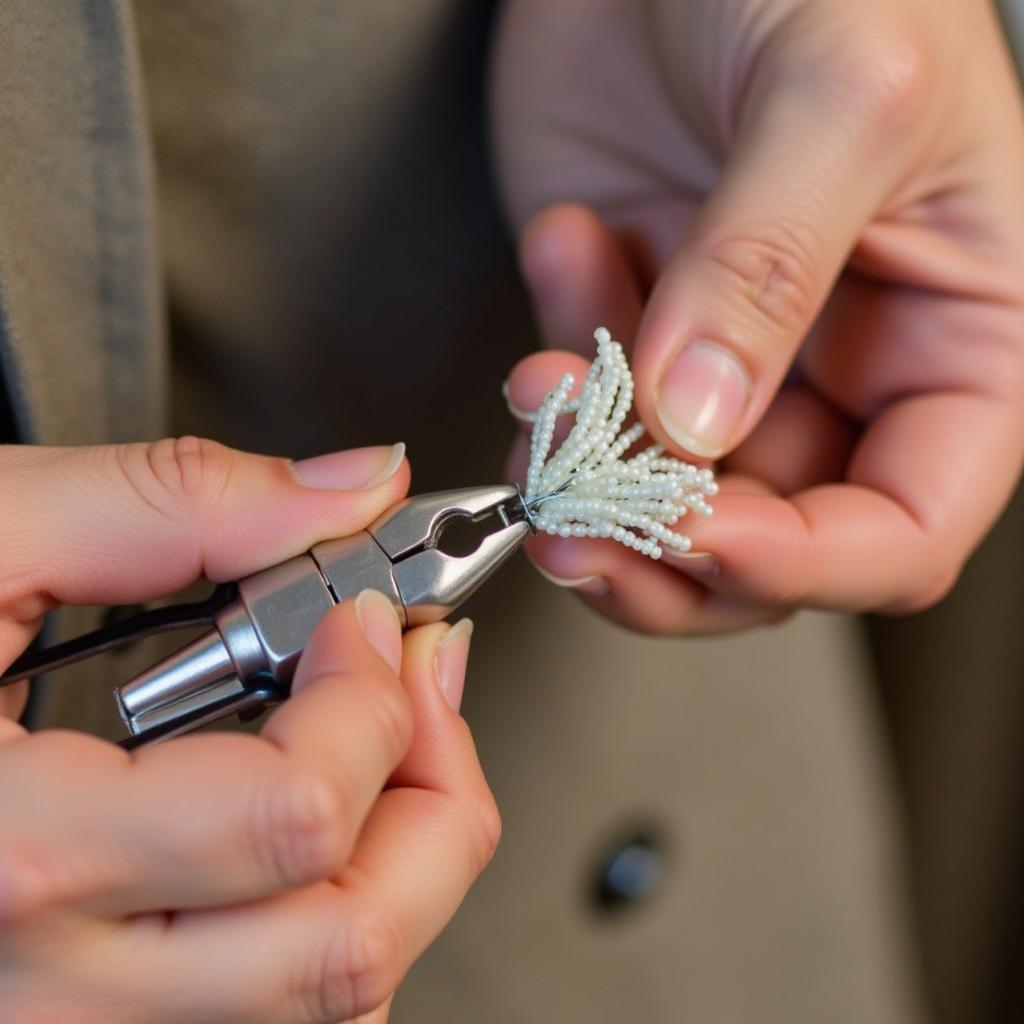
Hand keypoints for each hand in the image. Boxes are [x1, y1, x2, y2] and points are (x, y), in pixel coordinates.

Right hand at [0, 439, 498, 1021]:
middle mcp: (43, 990)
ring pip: (332, 998)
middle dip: (436, 792)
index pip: (291, 817)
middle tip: (423, 680)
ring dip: (402, 858)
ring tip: (381, 739)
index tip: (372, 616)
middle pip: (346, 944)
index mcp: (9, 853)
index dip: (372, 697)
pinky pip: (277, 1013)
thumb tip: (348, 489)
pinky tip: (318, 819)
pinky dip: (336, 912)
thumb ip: (177, 503)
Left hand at [494, 0, 1023, 632]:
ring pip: (661, 497)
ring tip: (543, 378)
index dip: (806, 560)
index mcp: (958, 343)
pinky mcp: (639, 323)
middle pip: (764, 542)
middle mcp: (848, 374)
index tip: (703, 536)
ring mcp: (733, 358)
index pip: (904, 527)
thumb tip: (702, 420)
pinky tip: (565, 240)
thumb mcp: (837, 88)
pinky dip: (555, 366)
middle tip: (573, 528)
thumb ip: (772, 266)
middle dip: (660, 551)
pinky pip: (588, 404)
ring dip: (584, 471)